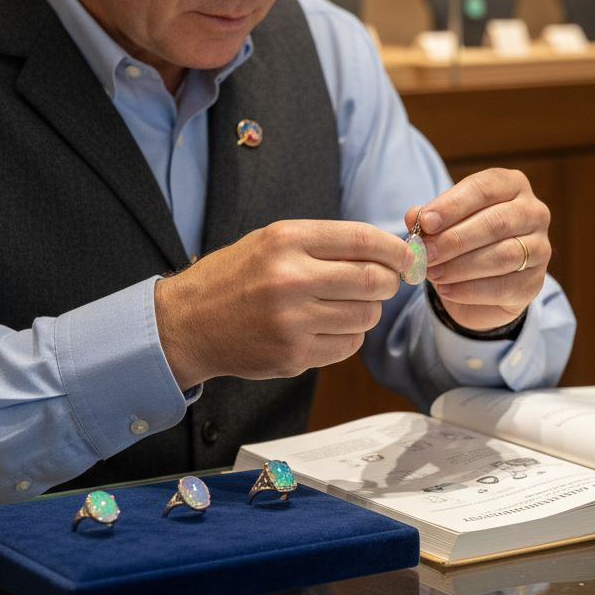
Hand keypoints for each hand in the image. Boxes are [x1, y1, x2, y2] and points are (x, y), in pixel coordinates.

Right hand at [155, 219, 411, 388]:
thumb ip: (325, 243)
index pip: (364, 241)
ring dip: (366, 311)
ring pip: (366, 316)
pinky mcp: (294, 355)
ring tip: (342, 305)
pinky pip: (348, 346)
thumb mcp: (271, 241)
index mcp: (286, 240)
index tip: (406, 257)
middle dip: (389, 282)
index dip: (395, 250)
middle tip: (384, 283)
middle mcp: (291, 278)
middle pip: (374, 281)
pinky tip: (325, 327)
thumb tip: (386, 252)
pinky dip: (347, 336)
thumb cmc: (235, 277)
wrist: (188, 323)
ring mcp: (293, 321)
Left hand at [406, 168, 550, 331]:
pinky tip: (446, 290)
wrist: (481, 283)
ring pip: (503, 256)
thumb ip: (429, 217)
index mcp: (512, 186)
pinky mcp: (535, 282)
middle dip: (455, 239)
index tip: (425, 222)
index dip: (453, 206)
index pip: (484, 189)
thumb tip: (413, 215)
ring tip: (432, 273)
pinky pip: (504, 287)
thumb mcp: (444, 224)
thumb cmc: (463, 240)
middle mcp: (533, 212)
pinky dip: (470, 290)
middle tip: (426, 253)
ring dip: (461, 266)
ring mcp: (540, 248)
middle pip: (496, 222)